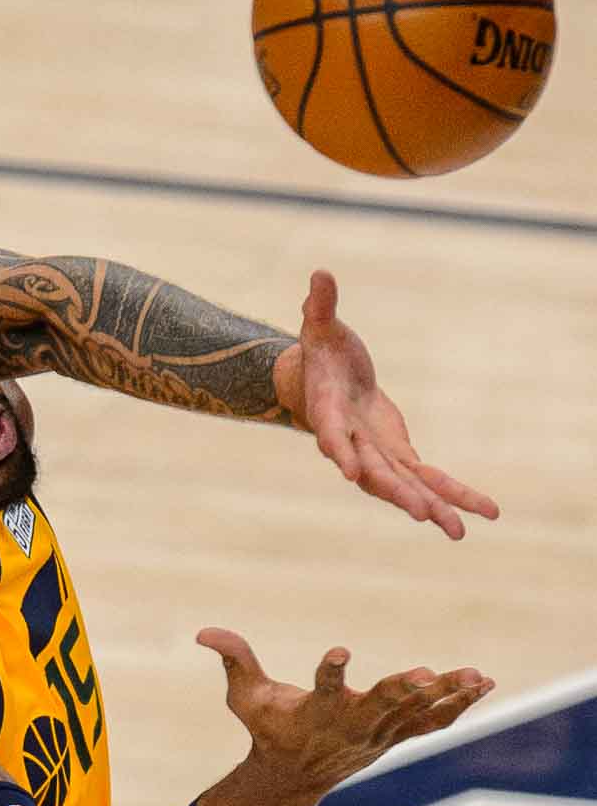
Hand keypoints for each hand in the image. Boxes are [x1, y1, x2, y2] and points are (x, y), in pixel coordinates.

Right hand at [196, 626, 493, 802]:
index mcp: (313, 714)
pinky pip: (433, 722)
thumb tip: (204, 631)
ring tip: (474, 674)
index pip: (321, 690)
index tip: (339, 651)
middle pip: (378, 707)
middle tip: (422, 674)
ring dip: (444, 695)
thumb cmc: (267, 728)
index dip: (329, 671)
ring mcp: (378, 735)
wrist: (293, 777)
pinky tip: (483, 683)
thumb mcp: (243, 696)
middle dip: (400, 691)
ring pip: (414, 714)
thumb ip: (233, 659)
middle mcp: (350, 727)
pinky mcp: (396, 736)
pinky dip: (459, 704)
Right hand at [272, 270, 499, 539]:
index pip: (333, 435)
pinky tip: (485, 512)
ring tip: (459, 532)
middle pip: (374, 472)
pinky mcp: (398, 453)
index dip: (341, 452)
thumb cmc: (322, 350)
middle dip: (397, 493)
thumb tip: (320, 274)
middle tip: (420, 513)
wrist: (322, 380)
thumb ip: (320, 306)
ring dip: (431, 507)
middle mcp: (352, 441)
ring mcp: (376, 453)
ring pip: (404, 485)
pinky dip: (454, 494)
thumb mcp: (320, 326)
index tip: (349, 473)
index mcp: (329, 412)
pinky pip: (428, 478)